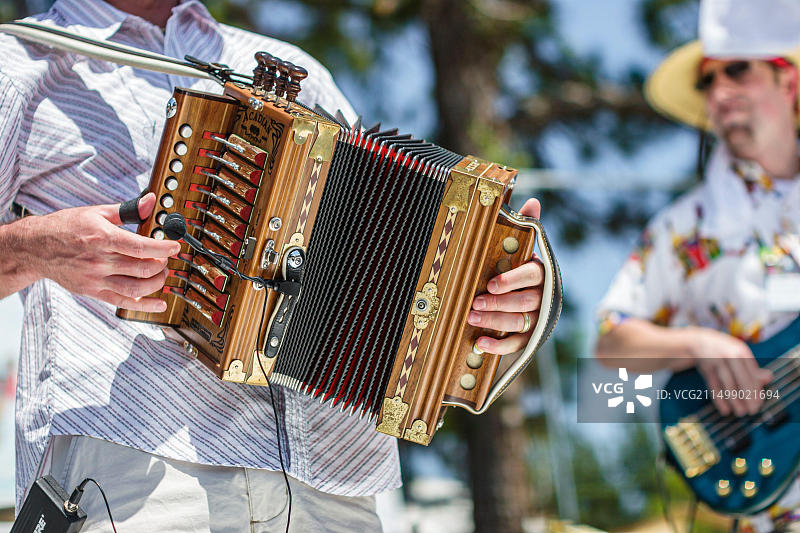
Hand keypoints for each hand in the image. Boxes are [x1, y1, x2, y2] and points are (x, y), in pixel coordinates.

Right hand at [24, 193, 179, 310]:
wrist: (35, 247)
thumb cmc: (66, 227)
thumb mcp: (96, 212)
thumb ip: (127, 209)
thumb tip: (151, 201)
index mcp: (102, 238)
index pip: (140, 246)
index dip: (163, 248)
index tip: (175, 247)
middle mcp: (99, 260)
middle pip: (142, 268)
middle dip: (162, 264)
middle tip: (167, 259)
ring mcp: (95, 278)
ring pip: (135, 288)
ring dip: (156, 283)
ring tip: (162, 274)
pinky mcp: (92, 291)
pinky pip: (122, 302)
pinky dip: (144, 305)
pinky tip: (158, 304)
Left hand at [467, 198, 544, 354]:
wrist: (527, 295)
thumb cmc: (518, 266)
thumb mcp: (522, 246)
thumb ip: (526, 227)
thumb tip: (533, 201)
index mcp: (541, 272)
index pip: (531, 275)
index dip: (512, 280)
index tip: (491, 284)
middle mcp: (543, 297)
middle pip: (525, 302)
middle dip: (499, 304)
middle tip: (475, 303)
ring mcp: (537, 318)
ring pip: (520, 323)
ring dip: (495, 322)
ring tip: (472, 318)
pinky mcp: (530, 337)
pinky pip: (516, 344)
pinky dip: (498, 346)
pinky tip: (480, 342)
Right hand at [686, 327, 772, 415]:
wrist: (698, 340)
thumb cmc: (724, 350)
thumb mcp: (739, 354)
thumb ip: (752, 367)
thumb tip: (769, 378)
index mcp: (741, 352)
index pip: (752, 374)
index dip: (757, 390)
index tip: (759, 403)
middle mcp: (730, 355)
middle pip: (741, 379)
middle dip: (748, 397)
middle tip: (752, 411)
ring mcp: (716, 361)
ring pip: (728, 384)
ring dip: (735, 400)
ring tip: (740, 413)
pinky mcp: (705, 367)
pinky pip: (714, 386)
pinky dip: (719, 399)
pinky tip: (725, 410)